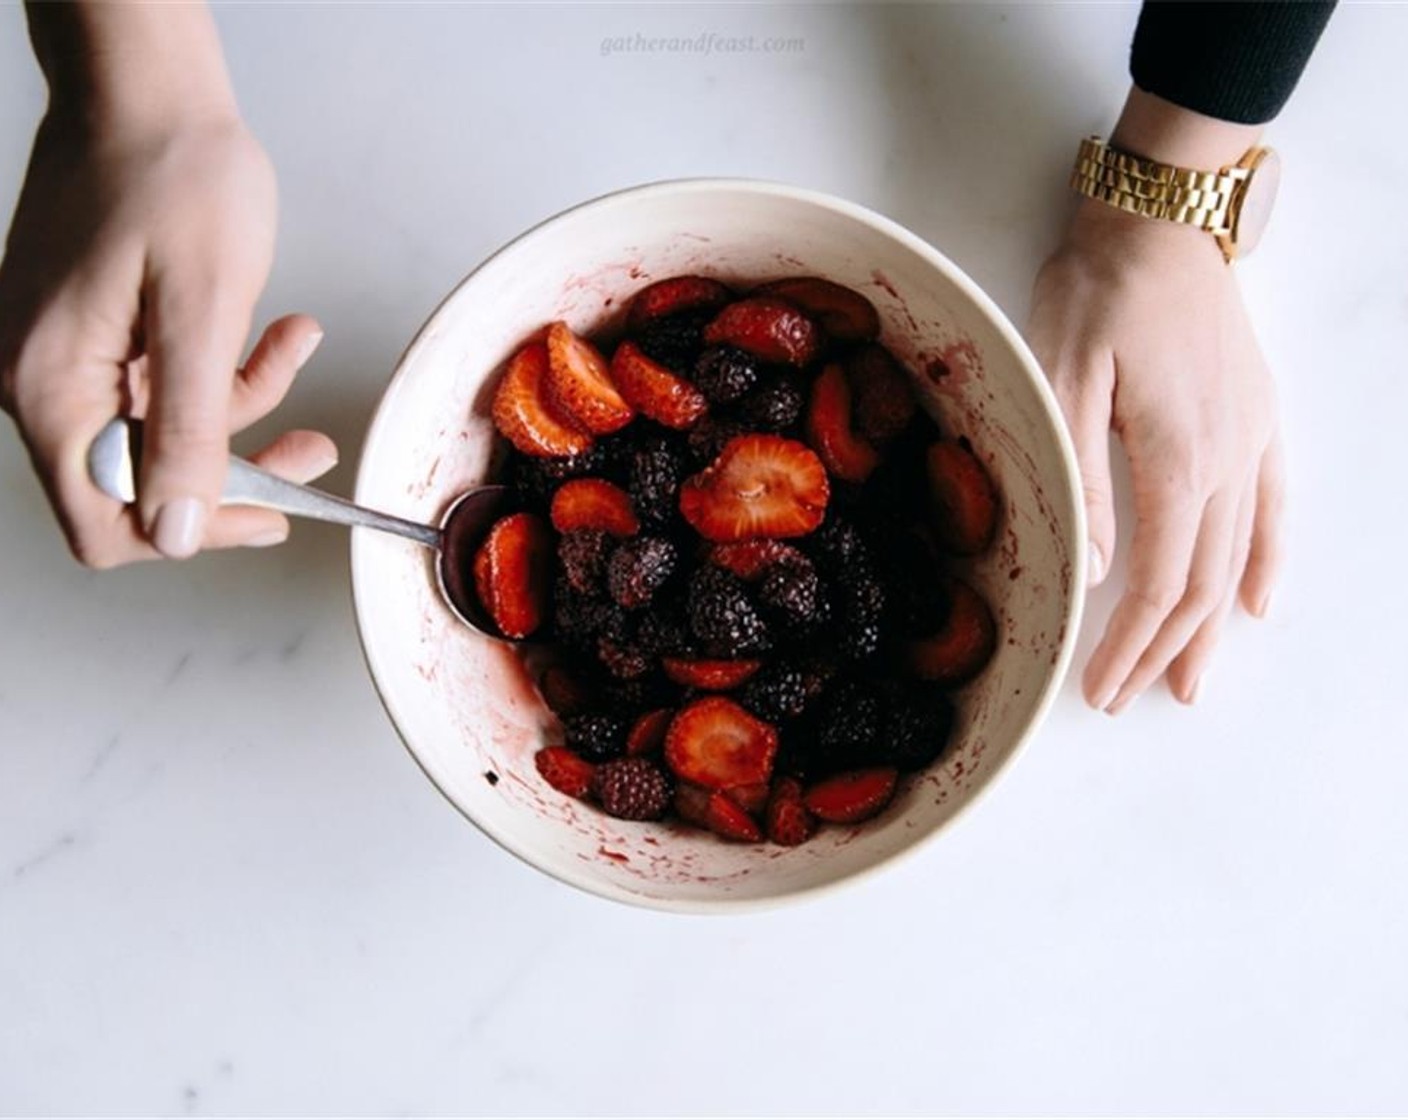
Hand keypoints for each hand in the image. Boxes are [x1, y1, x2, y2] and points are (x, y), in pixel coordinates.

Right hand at [0, 4, 335, 565]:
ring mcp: (68, 356)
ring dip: (244, 405)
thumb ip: (190, 428)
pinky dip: (226, 368)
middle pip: (139, 481)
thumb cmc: (172, 174)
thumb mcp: (199, 309)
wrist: (150, 91)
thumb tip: (177, 529)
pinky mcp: (96, 333)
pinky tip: (277, 332)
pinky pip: (164, 383)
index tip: (268, 515)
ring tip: (295, 348)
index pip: (104, 519)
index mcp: (52, 386)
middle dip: (236, 469)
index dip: (190, 530)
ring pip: (164, 431)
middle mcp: (44, 380)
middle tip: (307, 454)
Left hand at [1028, 197, 1281, 711]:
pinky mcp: (1258, 417)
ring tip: (1189, 682)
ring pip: (1237, 556)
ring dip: (1210, 626)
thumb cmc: (1100, 290)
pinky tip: (1259, 602)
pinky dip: (1267, 559)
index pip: (1157, 583)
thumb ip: (1085, 479)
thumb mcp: (1063, 380)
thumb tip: (1101, 568)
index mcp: (1177, 458)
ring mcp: (1253, 438)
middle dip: (1162, 650)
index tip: (1101, 688)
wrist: (1160, 219)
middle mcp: (1228, 458)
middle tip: (1125, 697)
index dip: (1130, 646)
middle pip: (1200, 584)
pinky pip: (1274, 504)